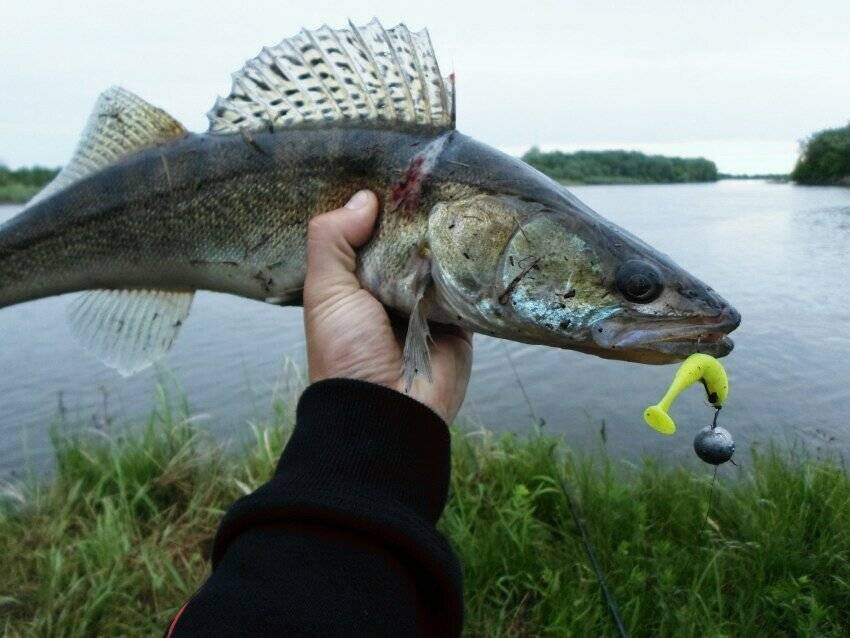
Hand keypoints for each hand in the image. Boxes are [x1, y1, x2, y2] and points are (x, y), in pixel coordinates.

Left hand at [303, 190, 472, 422]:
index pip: (370, 234)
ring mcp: (429, 305)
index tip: (397, 169)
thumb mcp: (325, 291)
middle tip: (438, 172)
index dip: (380, 206)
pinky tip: (482, 234)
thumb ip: (332, 240)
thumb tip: (364, 197)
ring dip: (449, 238)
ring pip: (442, 259)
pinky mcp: (461, 319)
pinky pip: (471, 285)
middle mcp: (393, 290)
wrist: (388, 410)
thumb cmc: (346, 350)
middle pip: (409, 243)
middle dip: (419, 217)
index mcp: (357, 283)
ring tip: (466, 193)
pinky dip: (474, 267)